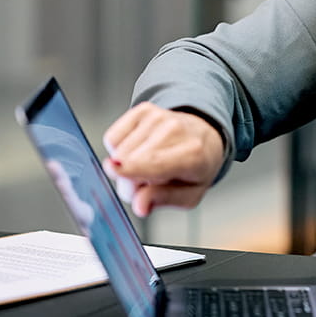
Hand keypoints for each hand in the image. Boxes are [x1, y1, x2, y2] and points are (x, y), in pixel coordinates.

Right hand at [102, 103, 224, 216]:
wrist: (203, 137)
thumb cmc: (195, 167)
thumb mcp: (190, 194)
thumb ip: (164, 199)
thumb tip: (140, 206)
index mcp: (193, 154)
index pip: (154, 162)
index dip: (131, 168)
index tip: (113, 170)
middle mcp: (175, 129)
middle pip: (129, 160)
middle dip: (128, 181)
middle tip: (146, 184)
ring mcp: (157, 116)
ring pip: (118, 150)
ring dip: (124, 166)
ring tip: (146, 165)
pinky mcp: (143, 110)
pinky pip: (112, 138)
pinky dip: (118, 149)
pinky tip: (138, 150)